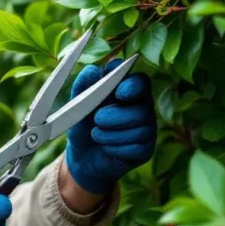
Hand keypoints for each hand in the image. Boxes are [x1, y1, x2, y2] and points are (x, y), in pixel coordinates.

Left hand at [64, 58, 155, 193]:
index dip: (133, 86)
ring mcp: (147, 130)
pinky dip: (115, 149)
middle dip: (116, 116)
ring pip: (139, 131)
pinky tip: (105, 148)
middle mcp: (143, 108)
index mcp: (129, 90)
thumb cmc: (82, 123)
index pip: (141, 82)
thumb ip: (83, 85)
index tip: (119, 93)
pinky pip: (136, 149)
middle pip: (142, 110)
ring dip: (111, 134)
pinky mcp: (145, 150)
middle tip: (97, 119)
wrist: (81, 156)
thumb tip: (93, 69)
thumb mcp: (77, 104)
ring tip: (96, 134)